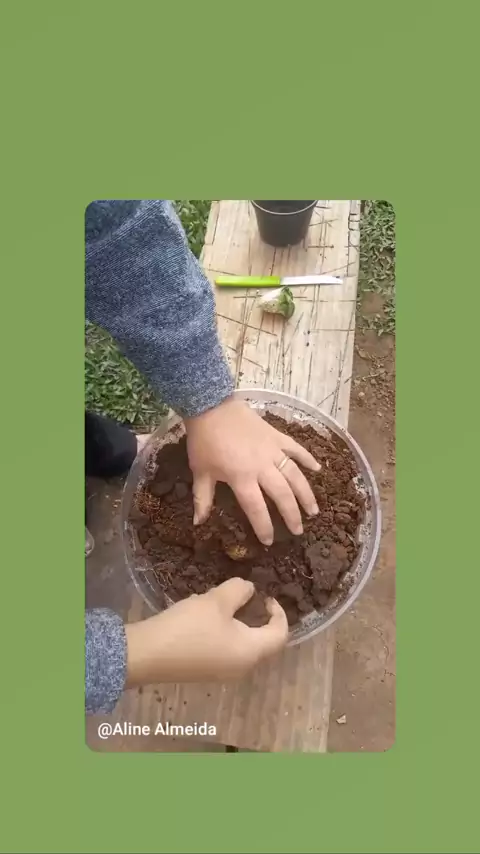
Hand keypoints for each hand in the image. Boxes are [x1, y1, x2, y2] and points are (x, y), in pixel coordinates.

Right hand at [125, 578, 287, 685]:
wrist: (147, 655)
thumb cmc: (189, 627)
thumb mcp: (216, 601)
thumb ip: (239, 590)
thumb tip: (249, 590)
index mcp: (251, 652)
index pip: (280, 634)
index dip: (279, 612)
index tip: (265, 595)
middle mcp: (241, 667)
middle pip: (261, 641)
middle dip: (255, 615)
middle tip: (243, 595)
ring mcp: (222, 672)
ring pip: (240, 643)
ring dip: (234, 620)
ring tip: (217, 601)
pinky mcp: (204, 671)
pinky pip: (223, 648)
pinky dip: (220, 630)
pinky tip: (199, 613)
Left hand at [185, 397, 320, 544]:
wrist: (211, 406)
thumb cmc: (204, 441)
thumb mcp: (200, 472)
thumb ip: (203, 498)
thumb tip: (198, 522)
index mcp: (242, 477)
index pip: (256, 508)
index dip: (264, 526)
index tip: (269, 541)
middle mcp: (262, 466)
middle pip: (282, 495)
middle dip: (291, 515)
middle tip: (298, 530)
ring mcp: (272, 450)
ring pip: (294, 475)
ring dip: (306, 493)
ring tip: (314, 510)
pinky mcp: (277, 436)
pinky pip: (296, 449)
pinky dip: (307, 458)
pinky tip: (318, 469)